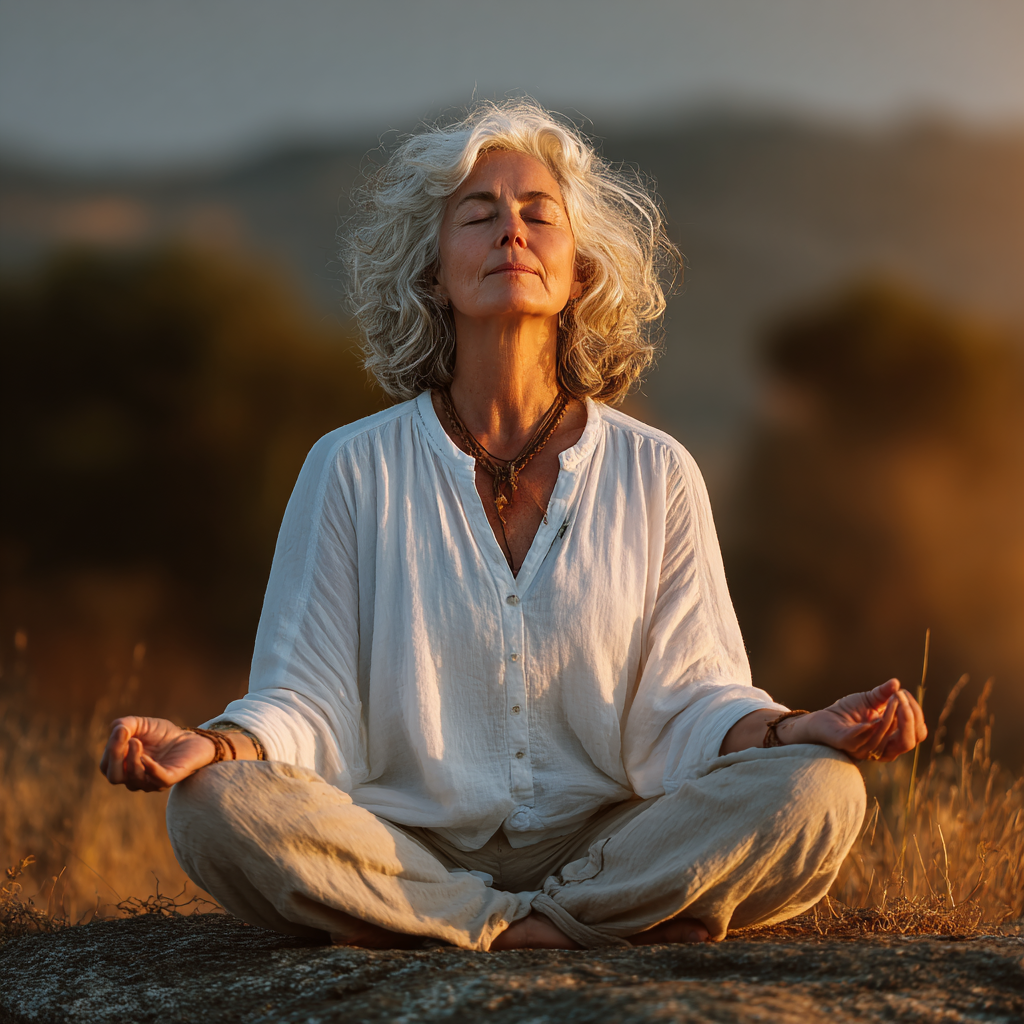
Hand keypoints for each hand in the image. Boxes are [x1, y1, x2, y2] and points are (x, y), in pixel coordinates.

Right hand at [99, 716, 216, 791]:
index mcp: (124, 767)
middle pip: (114, 777)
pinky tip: (146, 756)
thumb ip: (125, 724)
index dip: (109, 750)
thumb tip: (115, 728)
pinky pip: (157, 780)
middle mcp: (135, 778)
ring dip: (132, 759)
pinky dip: (150, 768)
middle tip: (127, 738)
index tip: (120, 730)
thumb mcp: (142, 724)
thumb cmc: (162, 734)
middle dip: (116, 757)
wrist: (191, 738)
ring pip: (133, 780)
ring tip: (138, 741)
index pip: (106, 766)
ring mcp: (151, 781)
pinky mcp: (170, 779)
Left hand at [787, 679, 926, 761]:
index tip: (905, 694)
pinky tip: (875, 714)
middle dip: (909, 718)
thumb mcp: (869, 700)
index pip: (917, 734)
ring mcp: (865, 749)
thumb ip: (884, 694)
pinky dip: (872, 727)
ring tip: (892, 697)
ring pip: (886, 738)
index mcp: (892, 740)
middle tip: (901, 697)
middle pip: (909, 742)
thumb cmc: (847, 712)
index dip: (916, 715)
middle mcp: (883, 749)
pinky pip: (863, 739)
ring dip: (892, 715)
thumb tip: (896, 682)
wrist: (821, 719)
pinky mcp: (846, 744)